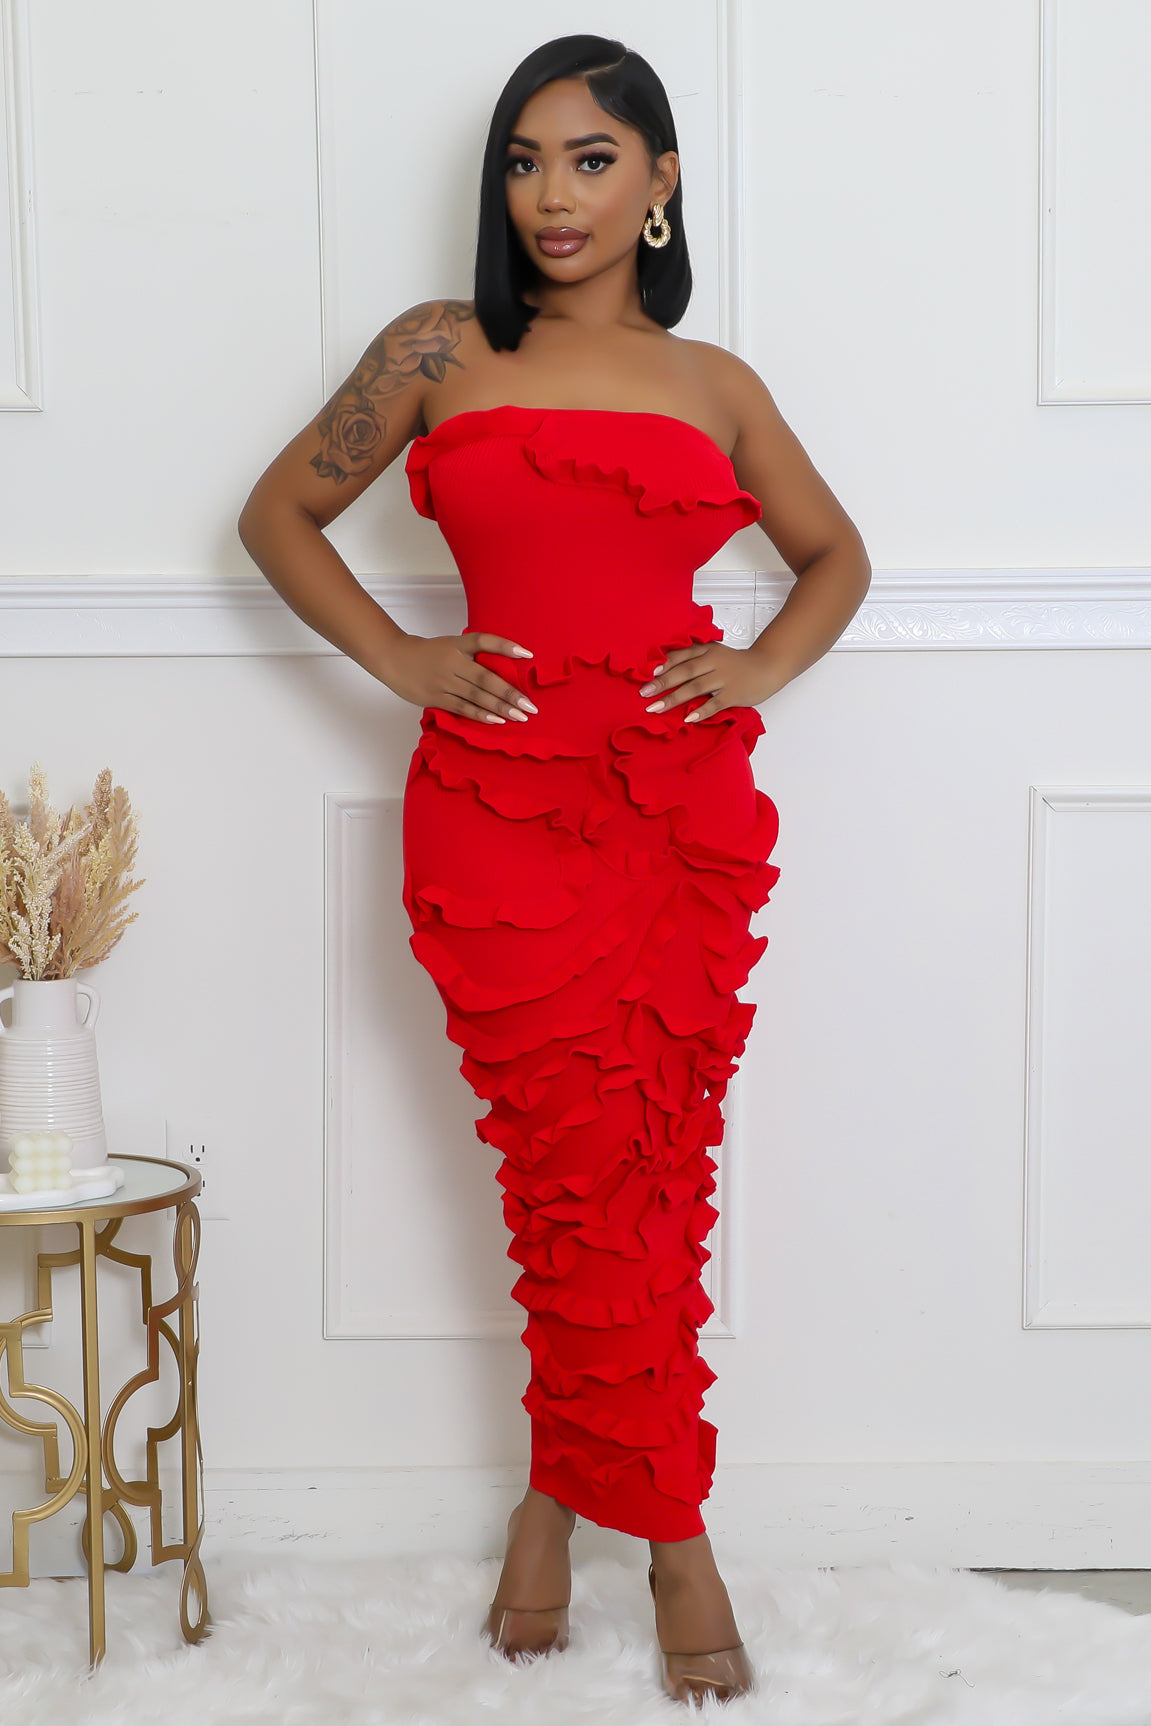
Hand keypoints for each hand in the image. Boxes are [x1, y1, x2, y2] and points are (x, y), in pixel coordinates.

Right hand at [379, 631, 537, 723]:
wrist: (395, 659)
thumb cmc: (428, 653)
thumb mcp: (450, 645)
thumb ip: (472, 654)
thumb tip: (504, 671)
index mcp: (457, 644)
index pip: (484, 641)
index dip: (505, 646)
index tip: (527, 654)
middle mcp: (452, 661)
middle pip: (485, 677)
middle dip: (510, 693)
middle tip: (531, 706)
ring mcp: (443, 680)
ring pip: (476, 696)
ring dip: (500, 707)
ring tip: (520, 716)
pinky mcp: (436, 697)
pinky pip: (462, 708)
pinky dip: (480, 715)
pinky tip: (497, 720)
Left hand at [637, 643, 785, 721]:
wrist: (767, 667)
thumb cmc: (735, 664)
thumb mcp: (714, 654)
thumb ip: (694, 659)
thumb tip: (662, 670)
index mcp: (707, 650)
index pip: (682, 655)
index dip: (663, 664)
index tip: (646, 673)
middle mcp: (714, 662)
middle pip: (685, 671)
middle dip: (662, 682)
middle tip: (643, 693)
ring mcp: (724, 678)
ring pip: (696, 688)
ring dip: (674, 698)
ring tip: (656, 708)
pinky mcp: (734, 694)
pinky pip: (715, 704)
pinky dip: (701, 711)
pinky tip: (688, 719)